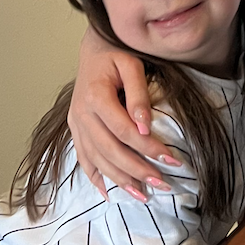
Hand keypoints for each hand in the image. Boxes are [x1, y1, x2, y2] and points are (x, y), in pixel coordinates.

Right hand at [68, 27, 180, 200]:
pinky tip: (110, 194)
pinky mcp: (75, 129)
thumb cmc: (117, 53)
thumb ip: (138, 94)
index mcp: (95, 96)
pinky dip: (95, 178)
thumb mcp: (131, 65)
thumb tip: (145, 125)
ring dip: (120, 180)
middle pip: (109, 149)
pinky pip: (83, 158)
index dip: (146, 146)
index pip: (123, 129)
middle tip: (162, 183)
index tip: (169, 158)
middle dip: (137, 169)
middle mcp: (80, 113)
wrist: (94, 48)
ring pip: (96, 159)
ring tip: (143, 195)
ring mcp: (75, 124)